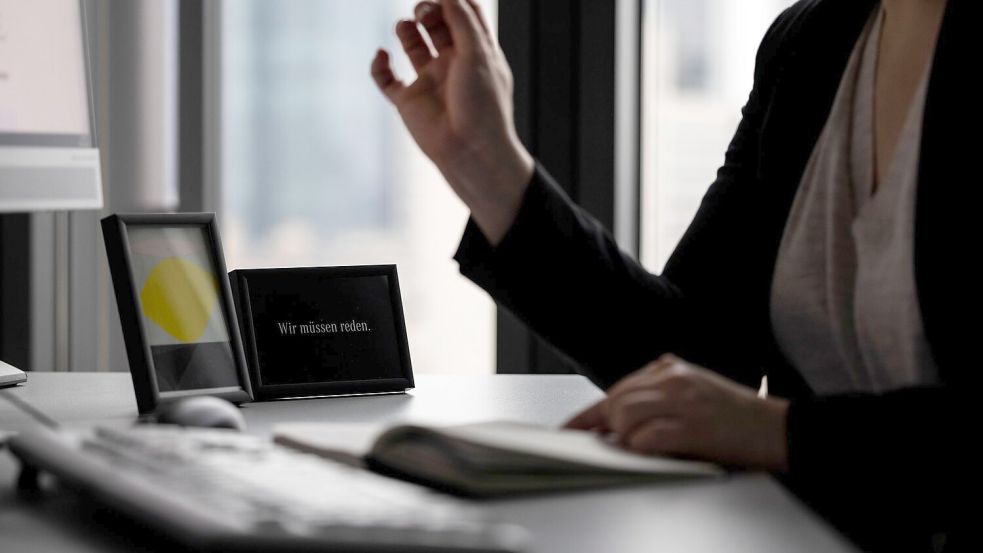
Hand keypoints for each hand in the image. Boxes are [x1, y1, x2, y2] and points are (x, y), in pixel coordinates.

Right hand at [371, 0, 533, 244]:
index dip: (452, 0)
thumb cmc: (483, 105)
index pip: (464, 16)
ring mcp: (429, 82)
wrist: (469, 151)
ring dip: (406, 30)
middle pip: (437, 25)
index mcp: (475, 53)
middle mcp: (452, 65)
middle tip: (423, 10)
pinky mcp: (408, 102)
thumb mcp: (478, 54)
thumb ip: (461, 21)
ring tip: (406, 25)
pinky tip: (382, 55)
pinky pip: (387, 79)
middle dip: (429, 10)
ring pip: (412, 46)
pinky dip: (379, 65)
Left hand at [565, 355, 789, 471]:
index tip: (568, 431)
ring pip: (624, 415)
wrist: (782, 429)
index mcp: (671, 368)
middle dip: (610, 428)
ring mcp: (682, 400)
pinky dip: (642, 449)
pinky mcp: (692, 425)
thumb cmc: (738, 418)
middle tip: (611, 447)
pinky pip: (646, 438)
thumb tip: (615, 422)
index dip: (588, 415)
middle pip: (615, 400)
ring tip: (651, 446)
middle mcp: (673, 378)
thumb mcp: (693, 394)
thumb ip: (657, 398)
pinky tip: (654, 451)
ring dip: (628, 438)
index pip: (617, 389)